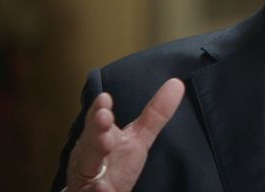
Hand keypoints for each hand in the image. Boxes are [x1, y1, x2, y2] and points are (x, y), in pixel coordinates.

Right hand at [66, 78, 184, 191]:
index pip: (97, 120)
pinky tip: (104, 189)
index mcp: (98, 137)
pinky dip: (98, 191)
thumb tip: (177, 84)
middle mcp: (89, 155)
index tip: (105, 98)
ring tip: (106, 143)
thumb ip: (155, 114)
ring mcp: (88, 177)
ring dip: (96, 153)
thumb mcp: (138, 138)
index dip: (100, 109)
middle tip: (105, 117)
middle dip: (96, 128)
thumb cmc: (115, 163)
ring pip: (87, 166)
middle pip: (90, 140)